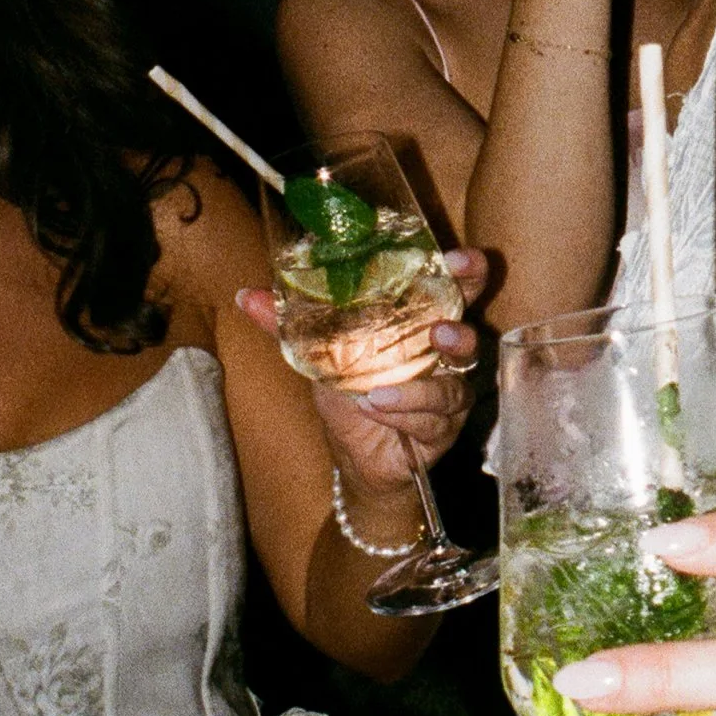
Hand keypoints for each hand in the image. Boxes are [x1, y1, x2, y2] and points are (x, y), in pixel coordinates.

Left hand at [235, 248, 485, 495]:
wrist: (357, 455)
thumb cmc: (349, 392)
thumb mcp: (318, 354)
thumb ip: (289, 325)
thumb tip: (245, 295)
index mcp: (422, 322)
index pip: (455, 288)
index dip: (465, 272)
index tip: (457, 260)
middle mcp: (444, 355)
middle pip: (470, 333)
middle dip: (462, 327)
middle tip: (441, 329)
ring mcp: (449, 392)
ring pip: (453, 385)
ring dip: (423, 387)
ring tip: (382, 387)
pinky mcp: (444, 428)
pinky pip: (432, 419)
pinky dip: (404, 413)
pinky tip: (376, 408)